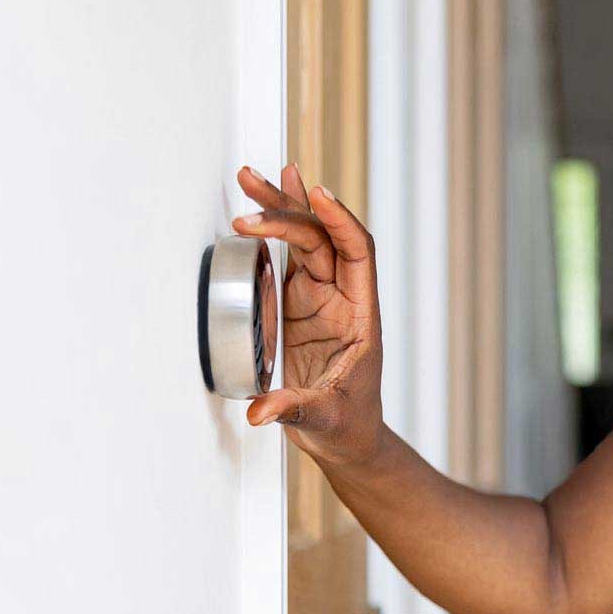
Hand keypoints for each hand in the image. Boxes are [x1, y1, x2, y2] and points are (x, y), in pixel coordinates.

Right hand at [231, 162, 384, 466]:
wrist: (347, 436)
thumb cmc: (348, 424)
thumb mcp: (324, 418)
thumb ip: (293, 408)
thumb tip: (261, 409)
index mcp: (360, 314)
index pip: (356, 252)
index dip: (339, 221)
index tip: (318, 196)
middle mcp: (342, 298)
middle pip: (322, 237)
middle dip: (289, 208)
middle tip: (254, 186)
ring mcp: (319, 298)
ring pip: (304, 240)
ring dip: (279, 208)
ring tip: (251, 177)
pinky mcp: (297, 304)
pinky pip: (288, 257)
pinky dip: (276, 227)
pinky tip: (267, 199)